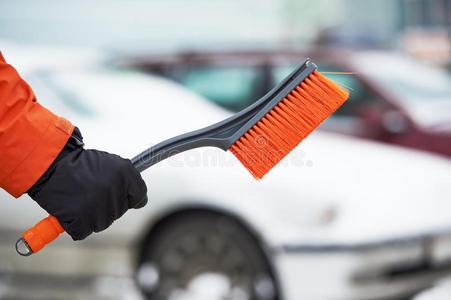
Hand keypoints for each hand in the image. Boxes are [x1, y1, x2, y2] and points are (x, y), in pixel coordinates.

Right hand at [28, 129, 147, 239]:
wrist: (52, 166)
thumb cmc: (80, 165)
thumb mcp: (112, 163)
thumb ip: (128, 180)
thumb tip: (140, 202)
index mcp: (125, 175)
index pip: (139, 198)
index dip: (129, 198)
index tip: (121, 196)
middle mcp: (115, 192)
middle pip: (119, 212)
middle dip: (107, 204)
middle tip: (91, 190)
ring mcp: (98, 208)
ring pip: (102, 223)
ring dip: (92, 215)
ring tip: (80, 197)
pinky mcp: (81, 221)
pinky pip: (83, 231)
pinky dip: (75, 225)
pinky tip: (71, 210)